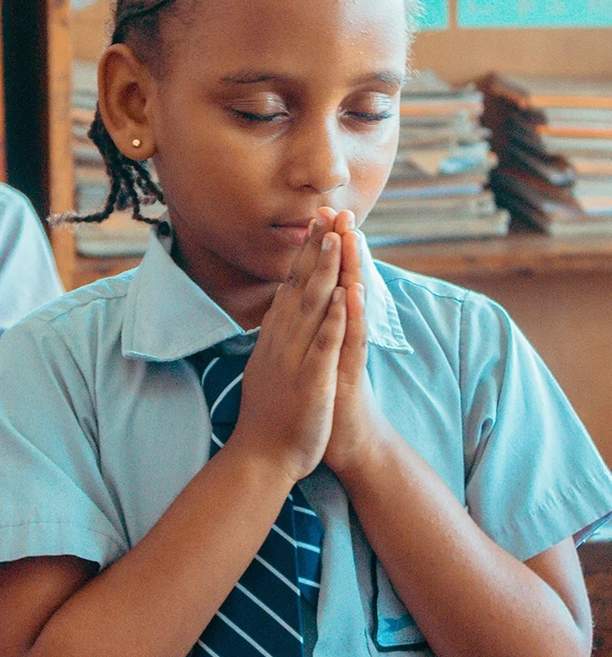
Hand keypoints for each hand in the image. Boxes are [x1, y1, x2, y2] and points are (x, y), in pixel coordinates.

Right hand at [230, 207, 346, 484]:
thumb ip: (276, 336)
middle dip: (316, 249)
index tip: (316, 225)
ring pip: (312, 307)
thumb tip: (280, 307)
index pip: (290, 286)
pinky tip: (346, 295)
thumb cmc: (269, 415)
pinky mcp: (311, 380)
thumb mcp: (268, 366)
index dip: (305, 254)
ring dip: (326, 272)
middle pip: (300, 286)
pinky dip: (336, 318)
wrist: (260, 457)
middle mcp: (281, 341)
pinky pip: (325, 344)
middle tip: (328, 214)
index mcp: (274, 337)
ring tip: (338, 239)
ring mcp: (294, 359)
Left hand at [322, 212, 393, 476]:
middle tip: (338, 211)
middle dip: (339, 247)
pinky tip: (356, 292)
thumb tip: (301, 304)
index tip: (316, 217)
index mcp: (328, 329)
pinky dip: (354, 316)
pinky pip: (354, 340)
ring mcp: (348, 351)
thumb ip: (312, 330)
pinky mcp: (351, 372)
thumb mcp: (312, 359)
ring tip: (351, 237)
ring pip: (353, 304)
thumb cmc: (324, 401)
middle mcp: (342, 335)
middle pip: (342, 282)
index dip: (321, 250)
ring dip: (352, 270)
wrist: (347, 445)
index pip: (326, 281)